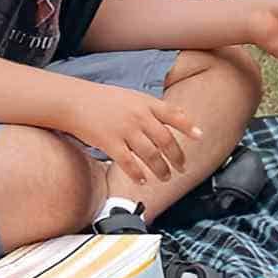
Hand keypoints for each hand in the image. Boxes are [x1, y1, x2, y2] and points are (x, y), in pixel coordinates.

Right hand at [62, 81, 201, 187]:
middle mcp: (139, 116)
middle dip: (176, 157)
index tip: (200, 136)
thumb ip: (156, 107)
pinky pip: (128, 163)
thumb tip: (180, 113)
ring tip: (165, 176)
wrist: (77, 101)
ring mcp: (125, 130)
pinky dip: (137, 174)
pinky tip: (142, 180)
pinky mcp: (110, 143)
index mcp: (147, 103)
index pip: (174, 115)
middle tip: (182, 168)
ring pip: (150, 154)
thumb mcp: (135, 96)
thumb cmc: (106, 99)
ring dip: (160, 169)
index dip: (188, 126)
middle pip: (165, 140)